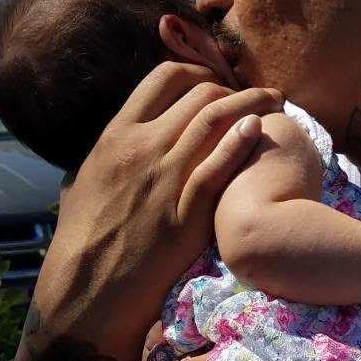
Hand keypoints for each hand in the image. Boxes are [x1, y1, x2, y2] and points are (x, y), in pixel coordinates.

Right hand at [36, 63, 281, 360]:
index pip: (164, 78)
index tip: (219, 79)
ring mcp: (166, 178)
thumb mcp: (84, 182)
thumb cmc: (85, 240)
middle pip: (199, 92)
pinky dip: (242, 141)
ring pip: (216, 119)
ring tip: (277, 103)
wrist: (90, 290)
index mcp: (117, 135)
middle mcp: (142, 147)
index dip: (199, 71)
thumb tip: (118, 138)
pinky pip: (220, 166)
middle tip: (257, 93)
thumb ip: (107, 153)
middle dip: (234, 86)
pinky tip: (259, 129)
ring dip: (253, 103)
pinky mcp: (188, 211)